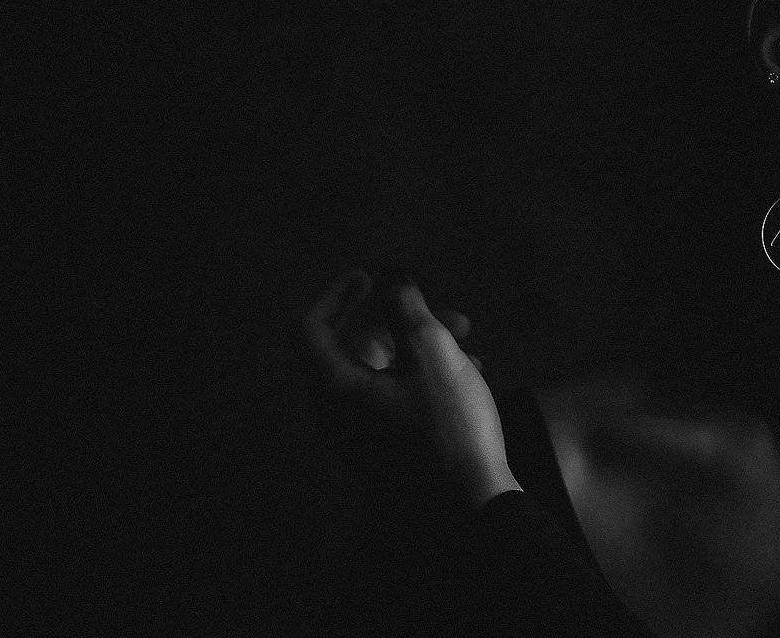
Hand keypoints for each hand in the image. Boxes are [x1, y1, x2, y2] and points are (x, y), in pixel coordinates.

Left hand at [294, 269, 520, 511]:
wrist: (470, 507)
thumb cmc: (448, 426)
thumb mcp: (432, 353)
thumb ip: (406, 306)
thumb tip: (390, 272)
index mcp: (334, 388)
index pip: (309, 328)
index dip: (337, 295)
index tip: (370, 276)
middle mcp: (335, 414)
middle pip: (353, 349)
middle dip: (402, 321)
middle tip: (449, 314)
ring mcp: (358, 437)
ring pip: (381, 373)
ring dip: (421, 348)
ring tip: (470, 344)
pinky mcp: (384, 452)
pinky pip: (392, 399)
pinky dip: (423, 376)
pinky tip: (469, 375)